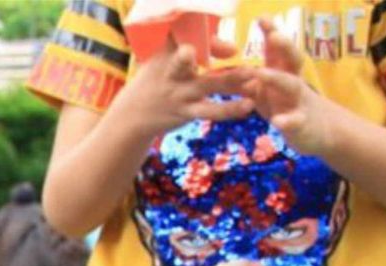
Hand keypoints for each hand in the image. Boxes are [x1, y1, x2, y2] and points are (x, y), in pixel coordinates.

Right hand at [114, 32, 253, 137]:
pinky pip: (211, 111)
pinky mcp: (186, 112)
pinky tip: (249, 106)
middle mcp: (171, 72)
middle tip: (224, 50)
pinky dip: (230, 109)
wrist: (133, 114)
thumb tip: (234, 50)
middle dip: (192, 56)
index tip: (213, 30)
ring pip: (207, 85)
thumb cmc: (158, 77)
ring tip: (252, 76)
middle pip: (183, 61)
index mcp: (166, 52)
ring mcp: (179, 93)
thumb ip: (204, 47)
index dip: (192, 30)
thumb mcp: (169, 57)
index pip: (179, 35)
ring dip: (231, 81)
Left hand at [243, 20, 343, 157]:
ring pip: (292, 86)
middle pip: (292, 60)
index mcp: (282, 72)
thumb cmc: (288, 106)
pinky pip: (294, 121)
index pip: (277, 50)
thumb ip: (250, 81)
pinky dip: (286, 121)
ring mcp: (298, 102)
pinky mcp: (301, 124)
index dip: (271, 32)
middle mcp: (292, 82)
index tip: (262, 17)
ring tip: (261, 73)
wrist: (319, 131)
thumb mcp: (267, 93)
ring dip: (276, 78)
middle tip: (274, 35)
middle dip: (284, 47)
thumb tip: (228, 69)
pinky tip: (277, 122)